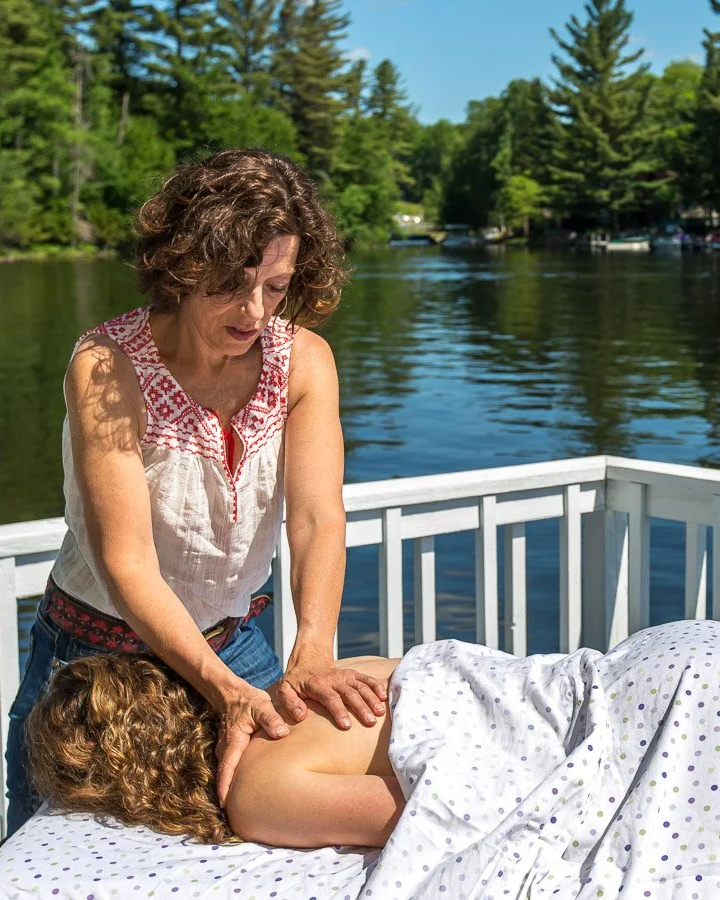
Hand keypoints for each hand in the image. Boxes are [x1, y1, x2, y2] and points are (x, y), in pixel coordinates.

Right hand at [215, 681, 289, 807]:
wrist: (232, 693)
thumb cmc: (248, 700)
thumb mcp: (262, 705)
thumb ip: (271, 719)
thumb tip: (281, 734)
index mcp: (234, 740)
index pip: (227, 767)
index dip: (225, 786)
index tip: (225, 805)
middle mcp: (226, 748)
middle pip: (225, 775)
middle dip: (228, 794)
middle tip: (237, 817)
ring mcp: (225, 749)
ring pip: (228, 772)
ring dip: (232, 787)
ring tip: (243, 807)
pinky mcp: (229, 749)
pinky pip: (231, 766)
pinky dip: (235, 778)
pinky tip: (245, 788)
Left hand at [277, 654, 387, 729]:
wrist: (308, 657)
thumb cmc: (295, 680)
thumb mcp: (284, 690)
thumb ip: (290, 703)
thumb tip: (300, 716)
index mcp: (316, 684)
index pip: (330, 698)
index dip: (339, 711)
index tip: (347, 725)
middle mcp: (333, 679)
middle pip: (349, 693)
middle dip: (360, 707)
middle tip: (370, 722)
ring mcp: (344, 675)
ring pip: (360, 686)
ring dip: (371, 698)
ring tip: (379, 713)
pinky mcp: (352, 674)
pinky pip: (366, 678)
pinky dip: (376, 686)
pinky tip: (384, 697)